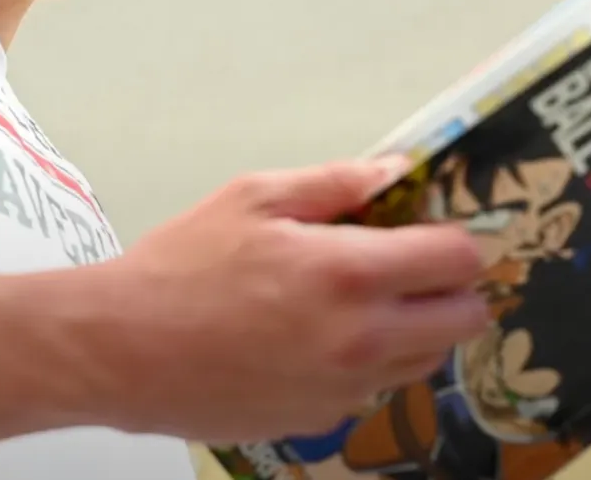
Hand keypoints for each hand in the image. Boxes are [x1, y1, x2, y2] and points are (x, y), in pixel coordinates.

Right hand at [87, 156, 489, 442]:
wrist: (123, 349)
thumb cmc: (181, 265)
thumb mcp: (253, 198)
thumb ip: (335, 183)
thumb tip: (396, 170)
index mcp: (350, 271)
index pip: (459, 259)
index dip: (454, 239)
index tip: (427, 231)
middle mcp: (363, 338)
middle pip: (466, 319)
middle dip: (450, 288)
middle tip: (406, 268)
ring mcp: (346, 388)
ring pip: (428, 359)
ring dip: (414, 328)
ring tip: (356, 302)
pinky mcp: (323, 419)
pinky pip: (376, 388)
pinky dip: (367, 363)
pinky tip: (315, 339)